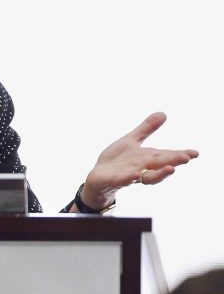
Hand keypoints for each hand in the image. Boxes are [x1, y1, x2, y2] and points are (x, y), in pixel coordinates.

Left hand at [78, 112, 198, 210]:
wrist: (98, 177)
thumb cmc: (118, 160)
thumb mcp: (131, 141)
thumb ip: (146, 129)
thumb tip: (163, 113)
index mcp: (147, 157)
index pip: (167, 155)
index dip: (181, 154)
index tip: (195, 153)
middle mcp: (142, 167)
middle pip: (161, 164)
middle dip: (173, 161)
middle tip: (187, 158)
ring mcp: (130, 175)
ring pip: (147, 177)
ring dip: (159, 174)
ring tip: (171, 169)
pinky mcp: (115, 180)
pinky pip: (124, 180)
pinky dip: (129, 178)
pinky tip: (134, 175)